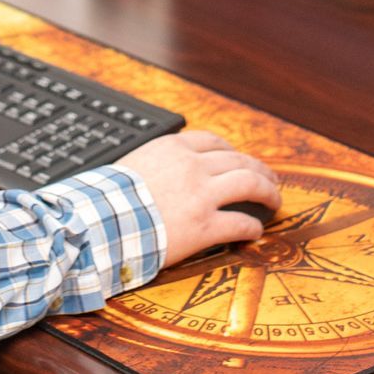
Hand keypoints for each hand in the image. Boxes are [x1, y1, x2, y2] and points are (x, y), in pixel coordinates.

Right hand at [118, 130, 282, 266]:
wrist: (98, 223)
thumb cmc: (106, 199)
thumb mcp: (131, 163)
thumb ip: (155, 163)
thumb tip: (158, 170)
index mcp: (173, 149)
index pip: (213, 142)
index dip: (232, 151)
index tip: (238, 159)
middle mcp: (192, 167)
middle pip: (239, 161)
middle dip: (260, 170)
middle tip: (269, 179)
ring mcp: (201, 196)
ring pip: (249, 184)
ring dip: (268, 192)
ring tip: (274, 201)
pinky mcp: (204, 227)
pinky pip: (240, 224)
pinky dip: (252, 227)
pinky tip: (256, 231)